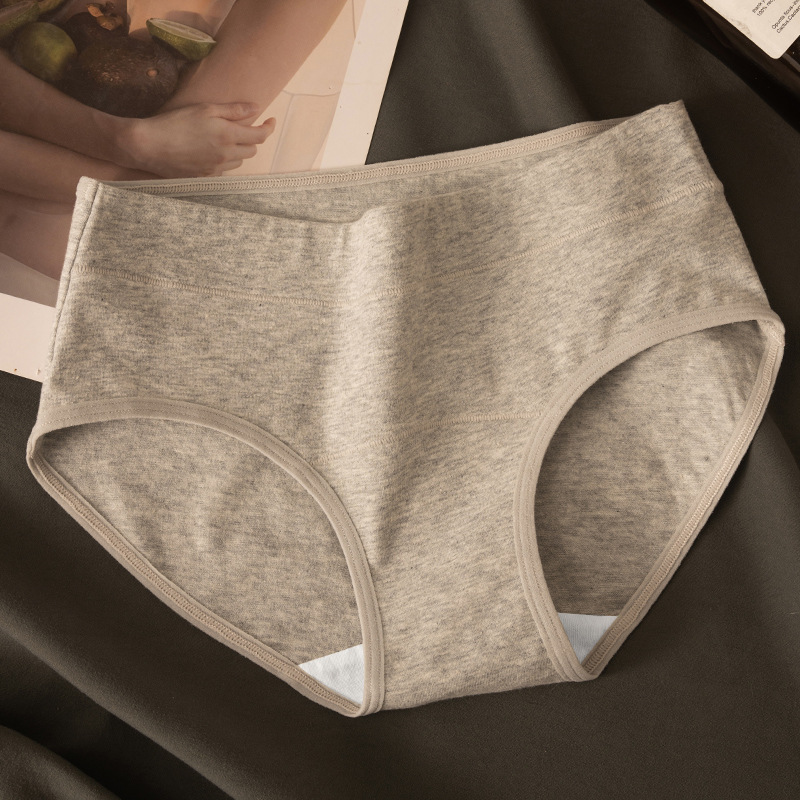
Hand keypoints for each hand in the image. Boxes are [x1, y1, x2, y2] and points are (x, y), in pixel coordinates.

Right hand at [117, 101, 275, 177]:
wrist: (149, 145)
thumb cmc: (175, 122)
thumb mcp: (205, 109)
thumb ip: (233, 110)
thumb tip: (256, 108)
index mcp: (229, 136)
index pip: (260, 136)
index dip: (269, 128)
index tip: (271, 121)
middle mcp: (226, 155)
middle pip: (251, 150)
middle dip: (251, 139)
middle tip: (242, 128)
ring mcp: (217, 169)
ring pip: (238, 161)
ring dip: (237, 150)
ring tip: (223, 139)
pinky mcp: (206, 177)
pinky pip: (223, 170)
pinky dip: (223, 160)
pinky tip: (210, 151)